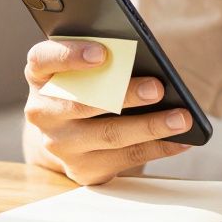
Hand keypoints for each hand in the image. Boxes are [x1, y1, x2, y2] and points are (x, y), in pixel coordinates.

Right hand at [22, 39, 192, 184]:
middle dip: (124, 95)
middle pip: (81, 102)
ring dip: (150, 127)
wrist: (71, 131)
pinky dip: (158, 147)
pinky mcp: (82, 169)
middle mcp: (42, 111)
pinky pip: (125, 158)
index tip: (102, 53)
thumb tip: (148, 62)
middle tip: (158, 88)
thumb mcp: (84, 68)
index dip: (71, 55)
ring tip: (182, 118)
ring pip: (108, 135)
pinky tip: (182, 140)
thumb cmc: (87, 84)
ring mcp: (60, 144)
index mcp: (40, 75)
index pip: (44, 59)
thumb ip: (105, 60)